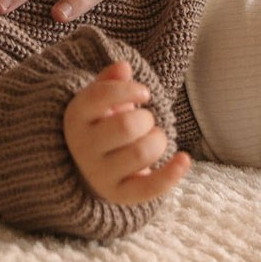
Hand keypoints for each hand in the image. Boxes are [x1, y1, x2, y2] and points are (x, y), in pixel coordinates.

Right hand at [63, 60, 191, 205]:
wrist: (88, 167)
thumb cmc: (101, 124)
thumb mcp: (99, 100)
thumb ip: (110, 81)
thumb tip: (123, 67)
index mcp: (76, 117)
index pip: (98, 96)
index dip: (127, 90)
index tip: (145, 93)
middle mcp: (83, 147)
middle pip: (126, 126)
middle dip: (147, 119)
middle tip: (147, 121)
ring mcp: (99, 173)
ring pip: (140, 154)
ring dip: (158, 141)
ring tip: (155, 139)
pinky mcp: (119, 194)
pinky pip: (149, 188)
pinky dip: (172, 173)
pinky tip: (184, 158)